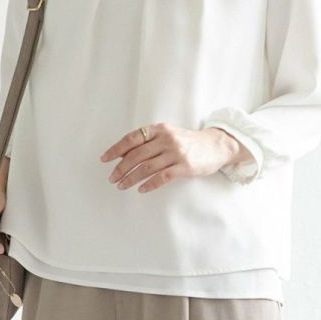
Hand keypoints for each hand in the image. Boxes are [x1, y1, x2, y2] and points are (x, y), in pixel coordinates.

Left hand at [99, 124, 247, 191]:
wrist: (215, 146)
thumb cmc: (188, 142)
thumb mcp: (168, 135)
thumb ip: (149, 142)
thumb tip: (124, 155)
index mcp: (159, 129)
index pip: (132, 139)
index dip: (116, 149)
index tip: (105, 159)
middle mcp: (166, 139)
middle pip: (136, 155)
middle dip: (121, 168)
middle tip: (112, 178)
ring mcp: (176, 153)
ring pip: (146, 167)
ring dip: (131, 178)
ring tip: (122, 185)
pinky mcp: (185, 167)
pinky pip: (162, 177)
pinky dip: (149, 184)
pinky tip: (141, 190)